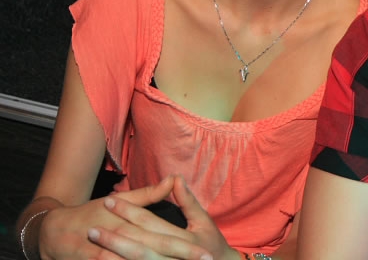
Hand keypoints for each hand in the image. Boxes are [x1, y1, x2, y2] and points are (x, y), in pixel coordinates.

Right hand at [37, 176, 177, 259]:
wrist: (53, 231)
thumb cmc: (91, 214)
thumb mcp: (120, 200)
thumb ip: (148, 194)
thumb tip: (173, 179)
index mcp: (130, 221)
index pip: (164, 234)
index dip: (185, 246)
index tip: (207, 253)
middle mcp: (120, 236)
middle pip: (153, 251)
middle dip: (178, 259)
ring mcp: (105, 251)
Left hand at [88, 176, 235, 259]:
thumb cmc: (212, 245)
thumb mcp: (203, 222)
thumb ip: (188, 202)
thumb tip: (175, 178)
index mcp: (185, 240)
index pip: (151, 223)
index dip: (129, 212)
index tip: (108, 201)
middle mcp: (174, 257)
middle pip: (140, 247)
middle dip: (115, 238)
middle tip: (91, 228)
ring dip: (113, 257)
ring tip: (94, 248)